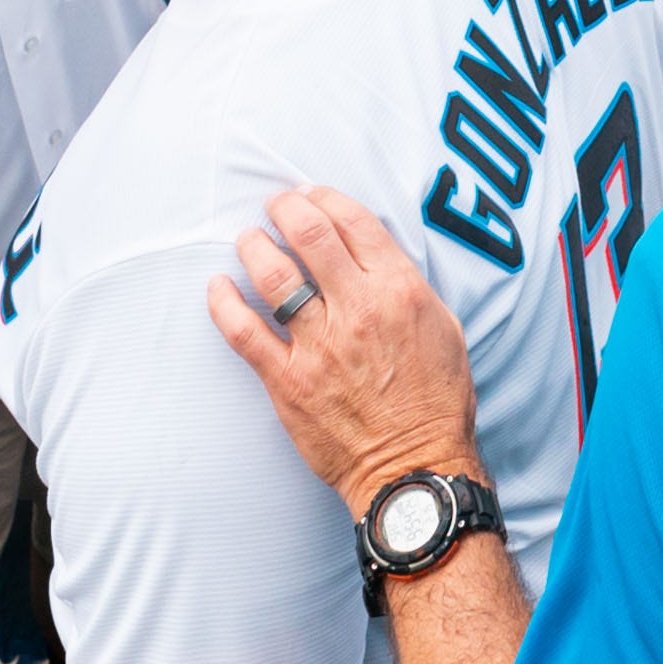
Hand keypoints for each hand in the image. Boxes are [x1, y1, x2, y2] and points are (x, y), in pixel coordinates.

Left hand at [208, 187, 486, 510]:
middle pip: (309, 235)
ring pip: (273, 275)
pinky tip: (218, 286)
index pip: (354, 223)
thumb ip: (409, 287)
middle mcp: (359, 311)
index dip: (326, 198)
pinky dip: (224, 303)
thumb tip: (374, 257)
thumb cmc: (436, 403)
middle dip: (285, 209)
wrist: (415, 468)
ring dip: (254, 246)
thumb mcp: (444, 329)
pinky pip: (243, 332)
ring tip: (249, 240)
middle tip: (275, 206)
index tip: (311, 195)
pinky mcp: (288, 381)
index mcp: (401, 291)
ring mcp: (320, 346)